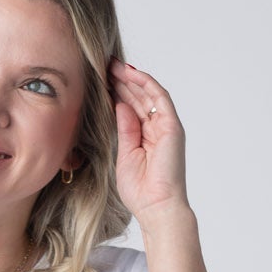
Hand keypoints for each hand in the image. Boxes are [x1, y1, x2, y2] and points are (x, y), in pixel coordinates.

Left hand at [108, 60, 189, 227]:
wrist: (156, 207)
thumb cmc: (140, 191)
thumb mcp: (125, 154)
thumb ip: (124, 129)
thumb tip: (119, 105)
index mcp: (145, 137)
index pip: (130, 108)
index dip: (116, 93)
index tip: (99, 81)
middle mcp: (157, 129)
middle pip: (138, 98)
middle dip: (121, 81)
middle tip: (103, 65)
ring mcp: (166, 126)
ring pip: (147, 94)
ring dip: (131, 77)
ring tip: (112, 65)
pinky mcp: (172, 126)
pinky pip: (159, 97)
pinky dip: (146, 83)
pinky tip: (131, 73)